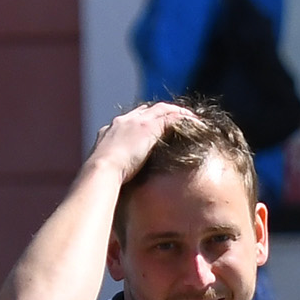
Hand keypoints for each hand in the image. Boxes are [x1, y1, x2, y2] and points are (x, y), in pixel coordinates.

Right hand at [86, 101, 200, 181]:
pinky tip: (197, 123)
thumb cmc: (101, 179)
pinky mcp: (149, 127)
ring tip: (192, 117)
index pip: (128, 121)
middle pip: (146, 110)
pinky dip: (185, 118)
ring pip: (162, 109)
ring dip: (178, 112)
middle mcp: (123, 122)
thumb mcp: (106, 173)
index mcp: (109, 132)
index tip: (153, 126)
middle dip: (162, 112)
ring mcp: (136, 122)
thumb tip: (114, 190)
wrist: (102, 170)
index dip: (142, 121)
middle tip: (177, 117)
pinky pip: (172, 117)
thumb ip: (112, 175)